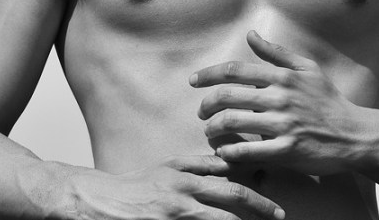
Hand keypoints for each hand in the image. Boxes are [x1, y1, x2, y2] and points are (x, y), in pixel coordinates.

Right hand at [68, 155, 284, 219]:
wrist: (100, 202)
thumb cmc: (136, 187)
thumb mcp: (167, 169)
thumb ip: (197, 167)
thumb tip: (228, 164)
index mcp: (184, 170)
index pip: (226, 172)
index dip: (253, 179)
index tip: (273, 185)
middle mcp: (183, 189)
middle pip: (231, 195)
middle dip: (259, 205)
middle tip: (278, 214)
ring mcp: (176, 211)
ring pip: (220, 218)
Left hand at [190, 31, 369, 175]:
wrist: (356, 134)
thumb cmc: (329, 101)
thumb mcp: (307, 69)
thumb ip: (276, 52)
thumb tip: (251, 34)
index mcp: (282, 77)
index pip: (234, 70)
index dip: (207, 75)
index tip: (193, 81)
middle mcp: (280, 97)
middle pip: (227, 96)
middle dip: (206, 105)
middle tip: (201, 113)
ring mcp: (284, 124)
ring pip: (233, 122)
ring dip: (213, 128)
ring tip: (209, 132)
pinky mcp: (288, 150)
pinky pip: (249, 150)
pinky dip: (230, 151)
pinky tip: (224, 152)